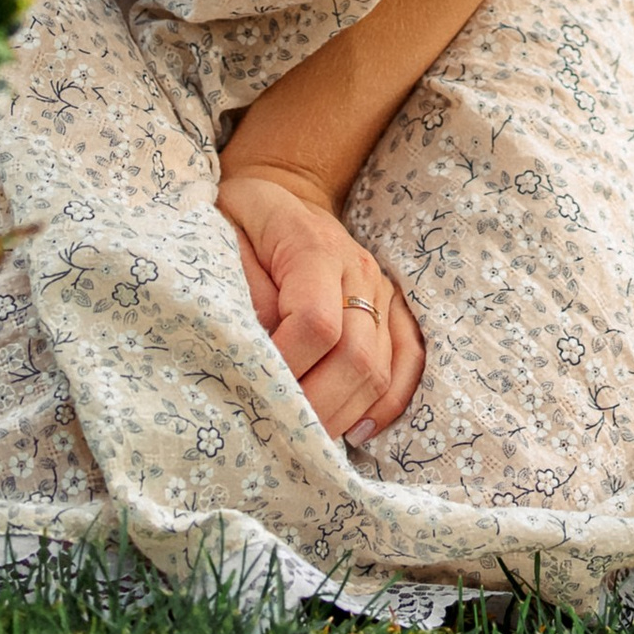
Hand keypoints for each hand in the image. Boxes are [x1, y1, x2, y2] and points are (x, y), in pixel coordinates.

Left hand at [215, 160, 424, 444]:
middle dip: (316, 408)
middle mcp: (360, 271)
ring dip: (344, 415)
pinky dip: (389, 402)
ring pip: (381, 369)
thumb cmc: (244, 220)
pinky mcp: (393, 307)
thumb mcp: (224, 238)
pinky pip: (409, 359)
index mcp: (315, 250)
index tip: (253, 394)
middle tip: (277, 436)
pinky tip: (357, 430)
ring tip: (306, 441)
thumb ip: (240, 292)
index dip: (287, 368)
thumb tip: (260, 352)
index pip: (316, 323)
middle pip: (356, 356)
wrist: (285, 192)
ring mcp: (383, 290)